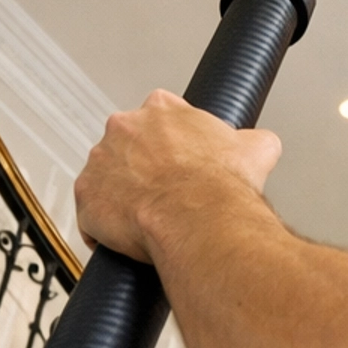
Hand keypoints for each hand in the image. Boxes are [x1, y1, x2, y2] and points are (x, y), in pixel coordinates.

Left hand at [75, 90, 280, 263]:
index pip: (160, 116)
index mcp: (162, 109)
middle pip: (128, 145)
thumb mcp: (257, 150)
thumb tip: (261, 144)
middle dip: (143, 167)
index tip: (179, 159)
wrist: (200, 219)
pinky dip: (103, 227)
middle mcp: (124, 127)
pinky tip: (127, 238)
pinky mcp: (86, 196)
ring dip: (121, 195)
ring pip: (106, 178)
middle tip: (165, 191)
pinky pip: (90, 214)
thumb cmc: (221, 186)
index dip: (172, 142)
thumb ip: (251, 139)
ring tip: (147, 217)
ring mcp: (100, 161)